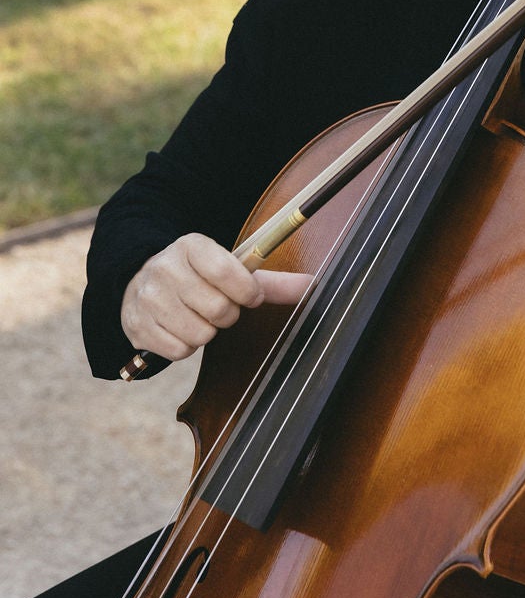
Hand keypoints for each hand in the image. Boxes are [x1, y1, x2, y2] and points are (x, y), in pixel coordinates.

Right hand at [121, 232, 312, 361]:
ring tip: (198, 315)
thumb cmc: (198, 277)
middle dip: (228, 313)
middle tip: (220, 305)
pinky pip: (179, 351)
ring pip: (201, 333)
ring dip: (208, 331)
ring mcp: (148, 298)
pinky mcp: (137, 326)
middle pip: (218, 308)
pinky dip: (187, 345)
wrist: (139, 283)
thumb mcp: (230, 269)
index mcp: (192, 246)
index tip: (251, 296)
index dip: (246, 290)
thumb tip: (313, 284)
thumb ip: (271, 281)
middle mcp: (166, 268)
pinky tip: (181, 328)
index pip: (226, 270)